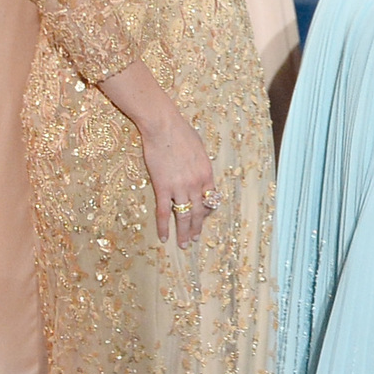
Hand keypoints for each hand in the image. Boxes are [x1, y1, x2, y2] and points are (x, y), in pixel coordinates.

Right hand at [140, 109, 214, 248]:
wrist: (164, 127)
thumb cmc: (182, 133)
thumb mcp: (200, 149)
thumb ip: (200, 164)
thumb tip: (198, 171)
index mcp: (207, 174)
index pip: (211, 200)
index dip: (206, 211)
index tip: (201, 218)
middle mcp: (196, 184)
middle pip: (198, 212)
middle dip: (196, 228)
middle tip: (194, 240)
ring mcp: (179, 188)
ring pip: (183, 216)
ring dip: (184, 233)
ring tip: (184, 245)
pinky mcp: (162, 188)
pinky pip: (163, 212)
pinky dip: (163, 227)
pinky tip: (163, 238)